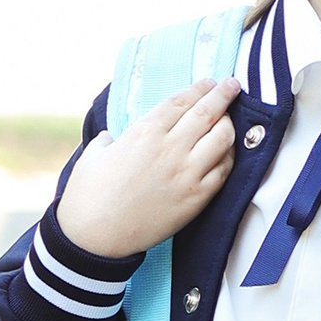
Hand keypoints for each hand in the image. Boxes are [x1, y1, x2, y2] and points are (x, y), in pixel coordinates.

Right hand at [57, 76, 242, 258]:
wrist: (95, 237)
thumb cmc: (89, 196)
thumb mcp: (92, 156)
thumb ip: (106, 141)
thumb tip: (110, 138)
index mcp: (144, 132)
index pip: (182, 101)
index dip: (200, 88)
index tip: (210, 82)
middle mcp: (170, 148)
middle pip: (207, 112)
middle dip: (223, 95)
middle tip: (231, 86)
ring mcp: (186, 174)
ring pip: (222, 138)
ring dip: (229, 124)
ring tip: (229, 119)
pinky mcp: (196, 199)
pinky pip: (224, 171)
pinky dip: (229, 157)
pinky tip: (227, 152)